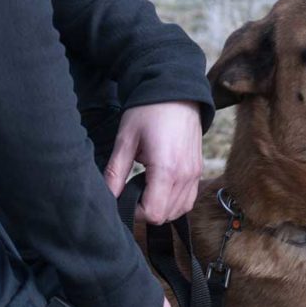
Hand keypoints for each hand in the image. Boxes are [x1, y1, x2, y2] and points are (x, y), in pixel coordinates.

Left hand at [104, 101, 202, 223]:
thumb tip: (107, 196)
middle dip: (146, 211)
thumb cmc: (149, 111)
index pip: (153, 213)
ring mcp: (195, 174)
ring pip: (179, 211)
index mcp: (166, 169)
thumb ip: (115, 172)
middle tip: (132, 193)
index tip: (125, 198)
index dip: (135, 212)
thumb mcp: (126, 139)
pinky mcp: (198, 170)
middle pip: (165, 215)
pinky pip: (188, 200)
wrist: (176, 91)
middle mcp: (185, 175)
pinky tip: (160, 189)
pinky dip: (174, 202)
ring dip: (161, 208)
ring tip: (146, 189)